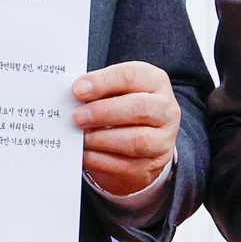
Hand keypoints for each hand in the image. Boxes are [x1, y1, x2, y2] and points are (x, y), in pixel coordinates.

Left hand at [72, 62, 181, 195]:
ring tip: (80, 137)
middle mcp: (166, 110)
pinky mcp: (152, 165)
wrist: (143, 143)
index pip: (132, 76)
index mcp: (155, 82)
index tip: (78, 89)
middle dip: (104, 112)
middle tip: (77, 116)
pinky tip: (85, 153)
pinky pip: (126, 165)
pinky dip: (100, 159)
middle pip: (140, 108)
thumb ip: (100, 90)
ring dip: (102, 138)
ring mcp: (163, 140)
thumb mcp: (117, 91)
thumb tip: (74, 95)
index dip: (103, 82)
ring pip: (136, 140)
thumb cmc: (124, 108)